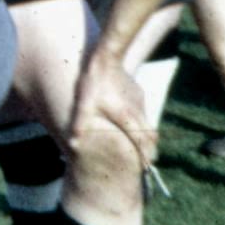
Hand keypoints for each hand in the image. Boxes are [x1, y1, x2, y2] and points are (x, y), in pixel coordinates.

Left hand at [73, 50, 156, 170]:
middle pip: (150, 135)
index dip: (146, 156)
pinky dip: (141, 121)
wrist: (107, 56)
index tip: (148, 168)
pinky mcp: (136, 91)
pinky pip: (142, 111)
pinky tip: (132, 122)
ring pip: (147, 122)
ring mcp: (138, 101)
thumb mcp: (84, 104)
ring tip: (142, 145)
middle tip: (149, 162)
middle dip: (150, 149)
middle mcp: (137, 111)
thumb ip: (81, 124)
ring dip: (146, 135)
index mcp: (127, 118)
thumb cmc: (94, 81)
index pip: (142, 142)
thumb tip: (73, 143)